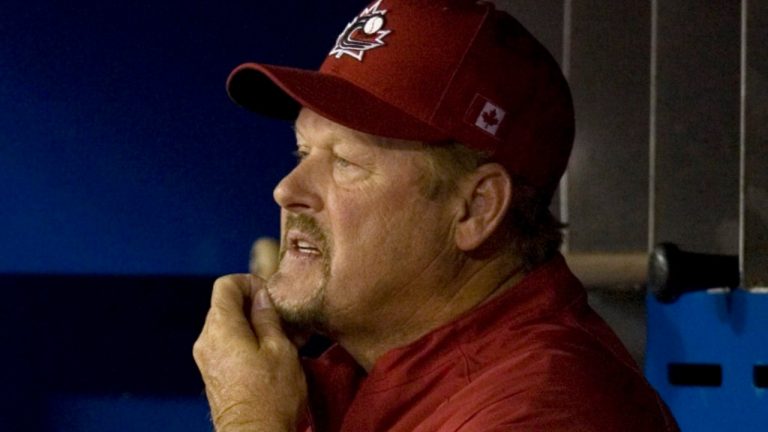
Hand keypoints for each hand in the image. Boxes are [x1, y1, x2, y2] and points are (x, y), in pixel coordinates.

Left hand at [193, 275, 306, 431]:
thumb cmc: (270, 396)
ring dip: (255, 326)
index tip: (271, 295)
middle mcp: (206, 340)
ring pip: (229, 327)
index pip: (226, 285)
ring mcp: (207, 359)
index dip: (250, 282)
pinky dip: (248, 343)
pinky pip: (228, 347)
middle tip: (285, 318)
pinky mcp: (213, 375)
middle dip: (256, 306)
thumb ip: (268, 317)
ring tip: (286, 339)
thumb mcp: (280, 349)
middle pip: (226, 306)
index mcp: (220, 328)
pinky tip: (273, 355)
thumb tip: (262, 297)